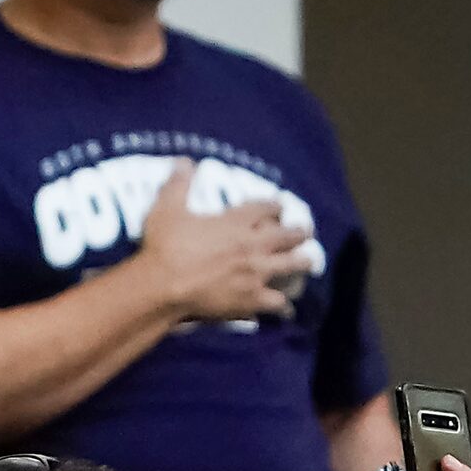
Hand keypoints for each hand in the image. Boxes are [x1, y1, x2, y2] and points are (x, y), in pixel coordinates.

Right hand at [133, 157, 312, 321]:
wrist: (162, 286)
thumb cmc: (165, 247)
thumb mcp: (167, 209)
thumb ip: (178, 185)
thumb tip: (184, 160)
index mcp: (236, 222)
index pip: (267, 207)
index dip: (275, 206)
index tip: (279, 207)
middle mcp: (254, 245)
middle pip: (290, 235)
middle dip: (300, 232)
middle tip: (305, 233)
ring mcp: (257, 273)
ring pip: (293, 266)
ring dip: (302, 264)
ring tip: (307, 264)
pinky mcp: (252, 299)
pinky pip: (278, 302)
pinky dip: (284, 306)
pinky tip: (288, 309)